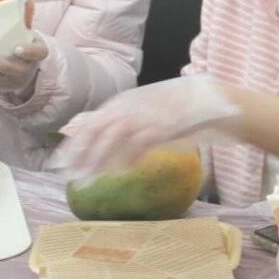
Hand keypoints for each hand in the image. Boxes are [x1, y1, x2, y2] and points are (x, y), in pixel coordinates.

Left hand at [0, 35, 47, 93]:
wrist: (23, 59)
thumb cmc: (19, 39)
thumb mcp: (24, 30)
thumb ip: (22, 18)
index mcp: (38, 51)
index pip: (39, 52)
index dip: (29, 51)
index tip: (16, 48)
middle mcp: (30, 67)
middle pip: (22, 70)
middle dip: (7, 66)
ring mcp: (19, 79)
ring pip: (6, 81)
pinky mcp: (6, 86)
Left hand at [50, 75, 241, 176]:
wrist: (217, 101)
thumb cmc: (181, 110)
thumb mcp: (148, 112)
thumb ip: (127, 122)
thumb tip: (101, 140)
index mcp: (127, 101)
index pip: (91, 121)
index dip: (74, 143)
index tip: (61, 162)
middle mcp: (134, 105)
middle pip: (98, 128)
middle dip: (81, 153)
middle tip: (70, 176)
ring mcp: (150, 114)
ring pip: (115, 134)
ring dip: (99, 158)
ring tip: (89, 178)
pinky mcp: (167, 125)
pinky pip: (141, 141)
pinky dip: (128, 157)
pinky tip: (121, 171)